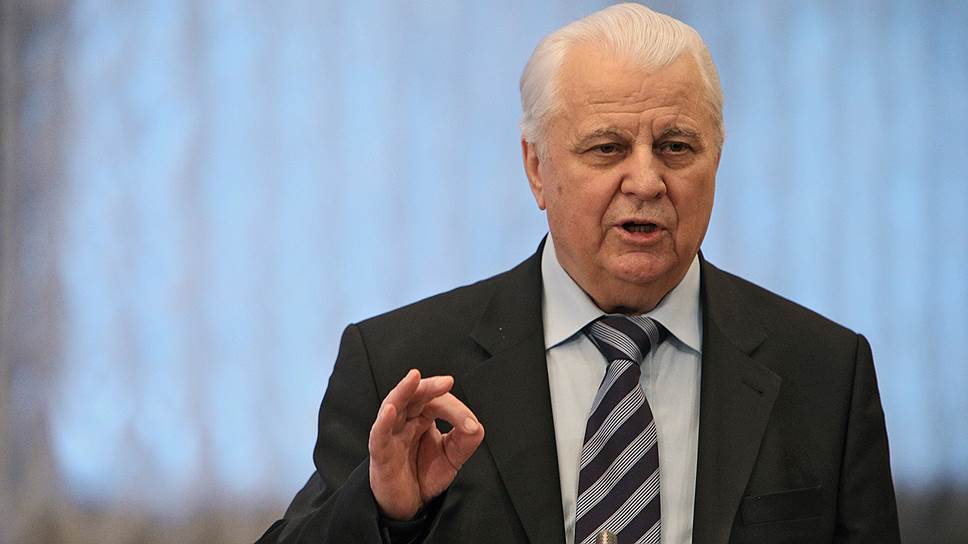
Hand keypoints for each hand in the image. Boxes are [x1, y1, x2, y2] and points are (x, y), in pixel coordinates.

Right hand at [368, 369, 484, 520]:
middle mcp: (405, 421)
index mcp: (422, 417)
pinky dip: (383, 422)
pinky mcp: (380, 454)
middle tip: (447, 382)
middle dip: (429, 386)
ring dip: (403, 390)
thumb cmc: (424, 474)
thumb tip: (474, 426)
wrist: (409, 505)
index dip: (455, 410)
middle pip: (414, 395)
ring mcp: (391, 435)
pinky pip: (378, 435)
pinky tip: (391, 410)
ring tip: (414, 377)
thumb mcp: (452, 457)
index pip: (437, 402)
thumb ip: (466, 440)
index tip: (470, 425)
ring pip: (393, 405)